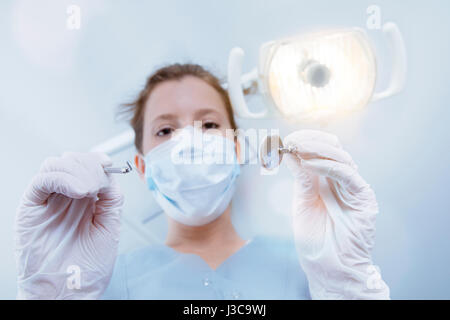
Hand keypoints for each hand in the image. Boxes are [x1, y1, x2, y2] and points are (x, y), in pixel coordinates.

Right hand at [14, 152, 123, 298]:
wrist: (69, 292)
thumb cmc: (88, 267)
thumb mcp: (110, 228)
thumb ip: (112, 200)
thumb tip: (110, 174)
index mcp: (85, 201)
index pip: (88, 167)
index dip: (97, 161)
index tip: (108, 164)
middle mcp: (65, 198)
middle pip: (72, 161)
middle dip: (88, 165)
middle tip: (98, 182)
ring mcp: (48, 202)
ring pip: (56, 165)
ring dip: (76, 170)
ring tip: (89, 190)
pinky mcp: (31, 208)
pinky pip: (42, 181)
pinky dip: (61, 177)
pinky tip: (78, 191)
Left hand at [284, 130, 388, 298]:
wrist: (328, 267)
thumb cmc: (314, 239)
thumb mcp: (301, 203)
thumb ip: (300, 179)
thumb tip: (291, 154)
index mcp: (326, 181)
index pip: (321, 152)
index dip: (307, 141)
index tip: (288, 138)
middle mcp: (341, 181)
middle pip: (333, 149)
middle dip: (312, 141)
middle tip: (293, 140)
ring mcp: (353, 188)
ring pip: (341, 158)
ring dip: (318, 149)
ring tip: (299, 147)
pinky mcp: (363, 197)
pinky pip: (347, 175)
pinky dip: (328, 166)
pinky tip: (311, 165)